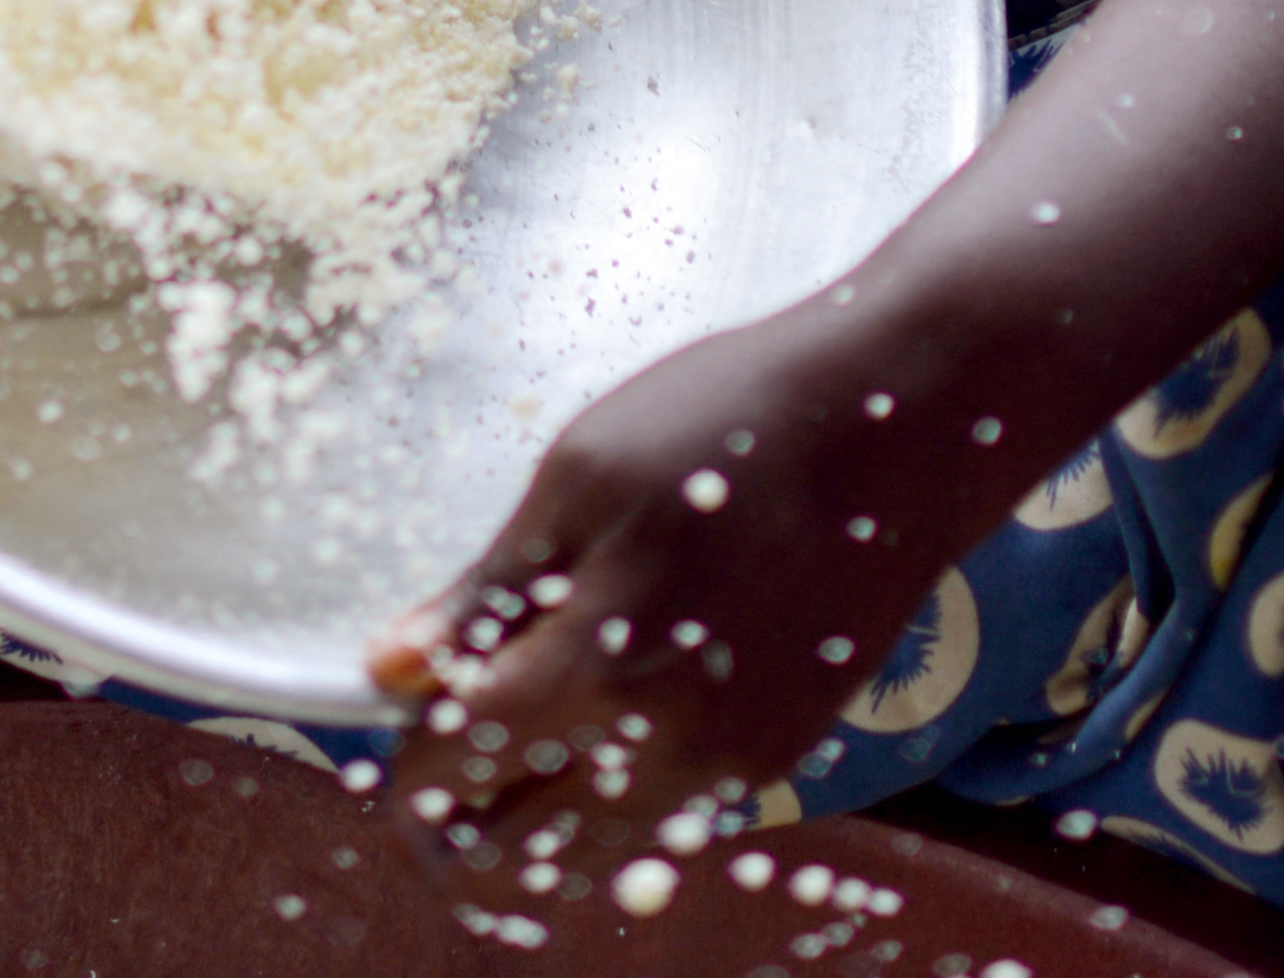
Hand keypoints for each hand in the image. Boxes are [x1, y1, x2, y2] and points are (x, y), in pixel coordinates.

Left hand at [367, 294, 993, 907]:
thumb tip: (388, 670)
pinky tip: (608, 724)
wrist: (896, 431)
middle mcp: (662, 746)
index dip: (407, 763)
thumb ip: (484, 594)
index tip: (399, 728)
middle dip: (456, 824)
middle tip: (440, 760)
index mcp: (593, 669)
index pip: (452, 773)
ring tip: (519, 745)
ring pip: (594, 856)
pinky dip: (612, 803)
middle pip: (515, 852)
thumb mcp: (577, 480)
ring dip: (535, 824)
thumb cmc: (724, 426)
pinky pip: (664, 821)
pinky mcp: (775, 758)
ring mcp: (728, 764)